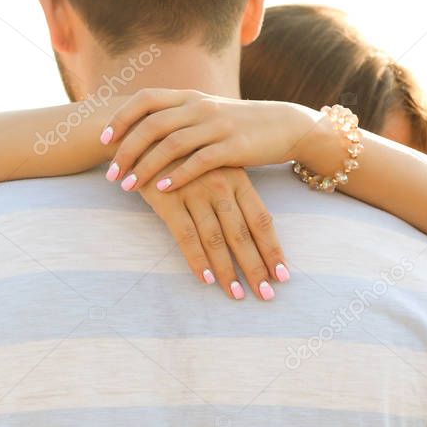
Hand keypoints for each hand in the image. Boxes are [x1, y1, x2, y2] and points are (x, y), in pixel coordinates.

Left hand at [100, 88, 322, 191]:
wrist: (284, 125)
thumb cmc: (237, 123)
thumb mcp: (204, 111)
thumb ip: (175, 115)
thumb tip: (137, 126)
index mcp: (188, 96)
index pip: (145, 100)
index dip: (121, 118)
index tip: (103, 140)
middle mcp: (199, 106)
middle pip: (152, 125)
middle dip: (127, 150)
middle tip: (111, 174)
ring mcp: (217, 125)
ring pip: (171, 144)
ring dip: (146, 166)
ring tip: (128, 186)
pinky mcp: (233, 147)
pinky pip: (199, 161)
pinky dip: (178, 175)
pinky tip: (162, 189)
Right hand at [138, 166, 288, 299]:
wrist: (144, 131)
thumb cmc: (185, 153)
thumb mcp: (216, 165)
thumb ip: (233, 191)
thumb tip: (252, 229)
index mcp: (238, 177)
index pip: (261, 220)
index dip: (272, 249)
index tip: (282, 275)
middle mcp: (220, 185)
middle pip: (242, 234)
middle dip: (256, 267)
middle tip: (266, 295)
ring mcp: (194, 192)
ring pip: (215, 239)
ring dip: (227, 270)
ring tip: (236, 294)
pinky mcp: (168, 199)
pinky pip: (185, 235)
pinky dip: (196, 259)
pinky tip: (206, 279)